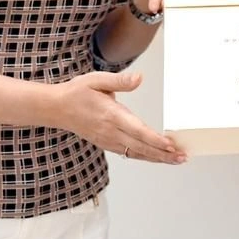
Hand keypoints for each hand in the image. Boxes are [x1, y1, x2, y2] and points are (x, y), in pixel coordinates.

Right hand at [57, 71, 184, 163]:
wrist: (56, 108)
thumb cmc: (77, 92)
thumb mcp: (96, 79)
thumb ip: (119, 80)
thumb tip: (139, 79)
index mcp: (110, 115)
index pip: (138, 131)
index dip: (156, 140)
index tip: (171, 145)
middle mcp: (110, 131)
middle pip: (141, 147)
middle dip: (164, 154)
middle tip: (182, 157)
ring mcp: (108, 140)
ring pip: (137, 153)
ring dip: (157, 158)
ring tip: (176, 160)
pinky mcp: (107, 144)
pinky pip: (129, 153)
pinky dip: (145, 156)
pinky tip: (157, 157)